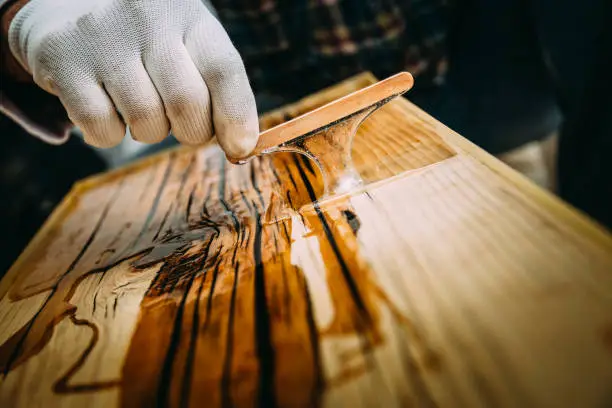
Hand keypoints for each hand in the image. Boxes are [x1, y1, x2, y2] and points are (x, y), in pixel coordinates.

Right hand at [8, 0, 258, 157]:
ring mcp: (100, 37)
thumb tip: (240, 146)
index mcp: (187, 14)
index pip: (222, 69)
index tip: (239, 146)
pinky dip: (109, 135)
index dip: (236, 116)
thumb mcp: (188, 46)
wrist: (68, 8)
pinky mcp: (61, 59)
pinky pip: (102, 129)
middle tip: (183, 125)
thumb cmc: (146, 41)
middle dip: (192, 130)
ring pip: (145, 120)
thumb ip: (216, 88)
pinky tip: (106, 107)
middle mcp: (145, 18)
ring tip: (139, 106)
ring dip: (150, 132)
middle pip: (186, 102)